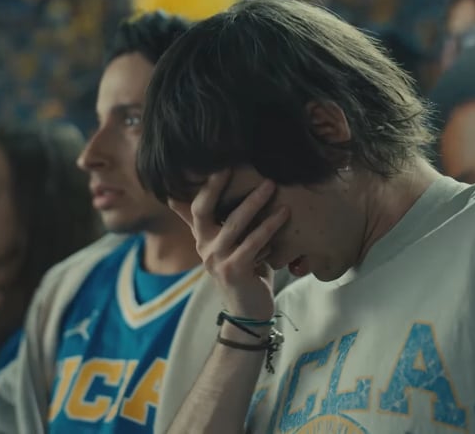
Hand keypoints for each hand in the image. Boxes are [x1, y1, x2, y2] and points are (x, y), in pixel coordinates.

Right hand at [169, 170, 289, 322]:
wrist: (249, 311)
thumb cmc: (244, 271)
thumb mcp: (227, 245)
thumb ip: (213, 223)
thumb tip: (190, 199)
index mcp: (202, 238)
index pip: (195, 206)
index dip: (204, 185)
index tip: (218, 163)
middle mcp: (204, 247)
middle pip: (205, 210)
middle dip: (219, 186)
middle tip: (236, 164)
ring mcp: (216, 260)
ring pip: (234, 224)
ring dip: (254, 202)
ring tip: (271, 184)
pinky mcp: (234, 271)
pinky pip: (253, 242)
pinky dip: (269, 226)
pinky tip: (284, 213)